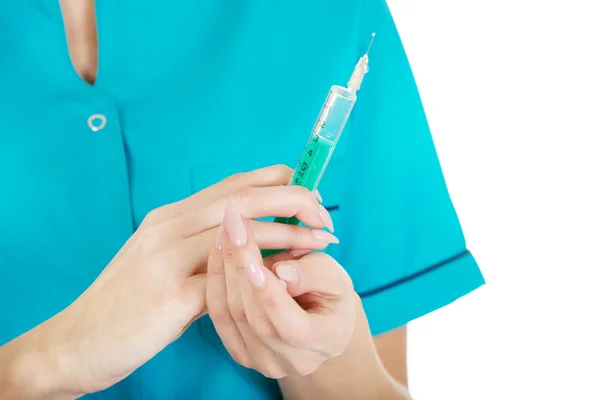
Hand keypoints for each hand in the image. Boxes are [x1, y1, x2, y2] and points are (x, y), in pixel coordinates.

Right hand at [7, 166, 336, 396]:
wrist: (76, 342)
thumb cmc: (124, 303)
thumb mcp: (156, 259)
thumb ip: (196, 243)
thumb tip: (243, 235)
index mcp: (169, 217)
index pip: (231, 185)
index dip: (274, 181)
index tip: (306, 187)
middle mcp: (168, 228)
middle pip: (242, 198)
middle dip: (292, 199)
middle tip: (323, 212)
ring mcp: (167, 260)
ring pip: (242, 231)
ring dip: (290, 232)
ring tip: (322, 238)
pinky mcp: (171, 296)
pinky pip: (231, 277)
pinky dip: (266, 271)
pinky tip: (289, 275)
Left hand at [206, 200, 355, 378]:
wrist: (320, 319)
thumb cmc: (331, 292)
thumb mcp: (336, 277)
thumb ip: (312, 274)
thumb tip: (281, 272)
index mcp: (322, 343)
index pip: (290, 324)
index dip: (267, 290)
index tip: (249, 249)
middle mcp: (288, 362)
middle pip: (253, 316)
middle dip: (239, 264)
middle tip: (232, 223)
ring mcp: (259, 361)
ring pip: (231, 314)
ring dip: (223, 267)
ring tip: (224, 229)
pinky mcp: (238, 352)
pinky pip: (218, 315)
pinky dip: (215, 280)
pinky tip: (217, 250)